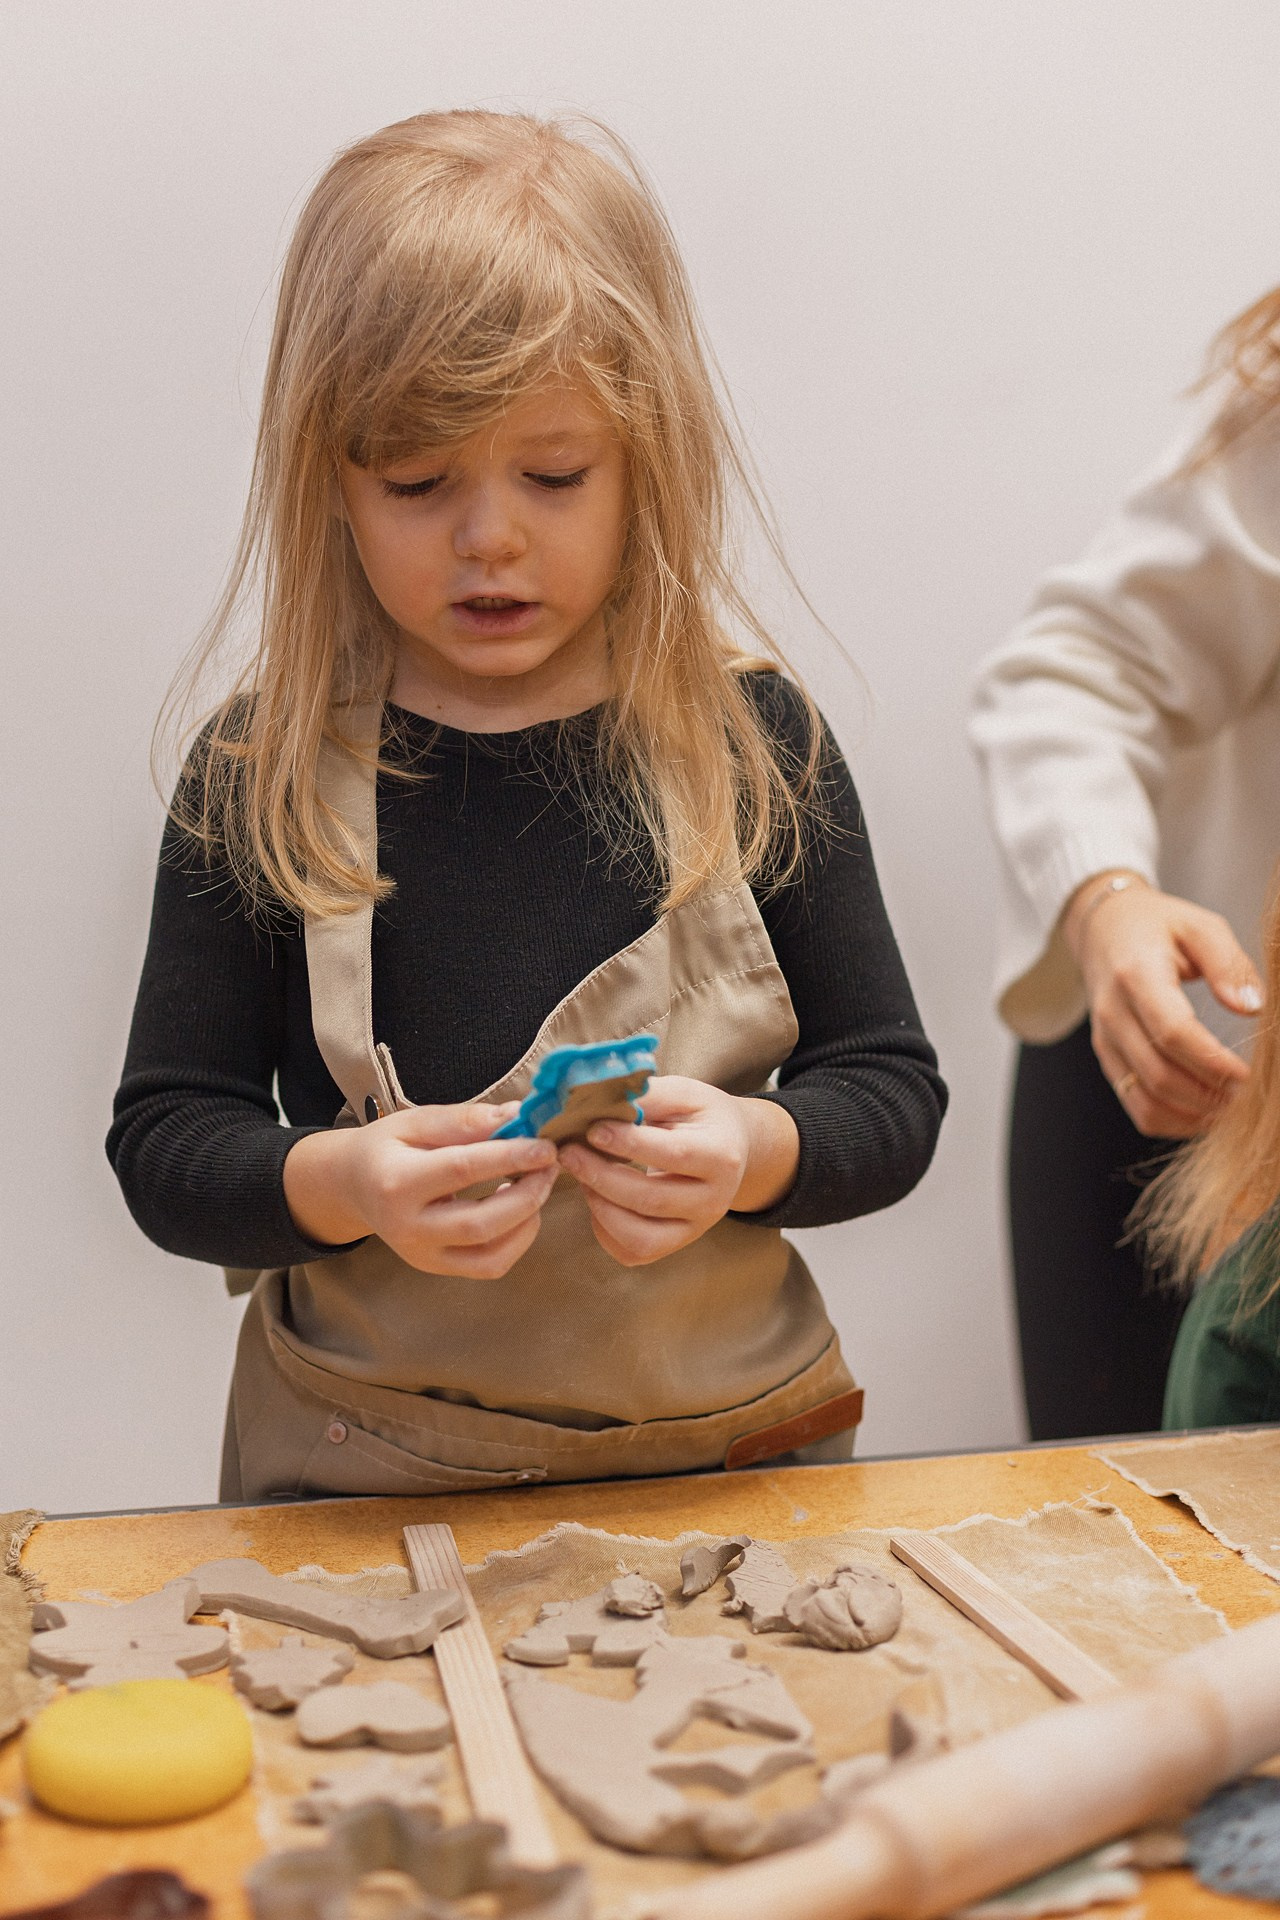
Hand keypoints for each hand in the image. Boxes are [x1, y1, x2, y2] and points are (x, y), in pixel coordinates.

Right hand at [283, 1103, 557, 1277]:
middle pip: (479, 1223)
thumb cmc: (387, 1148)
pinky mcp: (436, 1267)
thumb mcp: (415, 1122)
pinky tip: (521, 1210)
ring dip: (527, 1220)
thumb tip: (516, 1115)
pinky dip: (517, 1240)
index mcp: (396, 1181)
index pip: (462, 1170)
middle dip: (527, 1194)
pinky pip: (488, 1266)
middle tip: (550, 1164)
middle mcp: (407, 1227)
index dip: (510, 1157)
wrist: (353, 1187)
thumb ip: (464, 1120)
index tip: (544, 1145)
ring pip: (489, 1254)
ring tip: (539, 1184)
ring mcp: (421, 1254)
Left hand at [556, 1074, 799, 1266]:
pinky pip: (632, 1252)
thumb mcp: (684, 1094)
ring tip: (582, 1175)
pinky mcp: (674, 1246)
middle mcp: (714, 1201)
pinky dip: (604, 1228)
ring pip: (640, 1238)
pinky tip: (597, 1197)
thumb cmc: (701, 1117)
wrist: (731, 1149)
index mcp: (721, 1156)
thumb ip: (647, 1095)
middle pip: (651, 1200)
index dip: (628, 1144)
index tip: (592, 1129)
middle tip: (568, 1152)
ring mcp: (695, 1230)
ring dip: (600, 1207)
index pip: (673, 1154)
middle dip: (601, 1176)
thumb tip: (600, 1097)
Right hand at [1062, 872, 1261, 1136]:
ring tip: (1231, 1109)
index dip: (1213, 1062)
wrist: (1102, 929)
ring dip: (1192, 1115)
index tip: (1250, 1075)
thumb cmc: (1158, 926)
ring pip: (1146, 1100)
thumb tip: (1251, 1008)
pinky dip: (1173, 1120)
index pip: (1172, 1032)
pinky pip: (1136, 1106)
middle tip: (1250, 1097)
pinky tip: (1204, 1112)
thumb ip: (1229, 964)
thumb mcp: (1200, 926)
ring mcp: (1105, 1041)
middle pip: (1159, 1074)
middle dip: (1210, 1095)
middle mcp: (1112, 1013)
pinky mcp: (1108, 1059)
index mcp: (1135, 975)